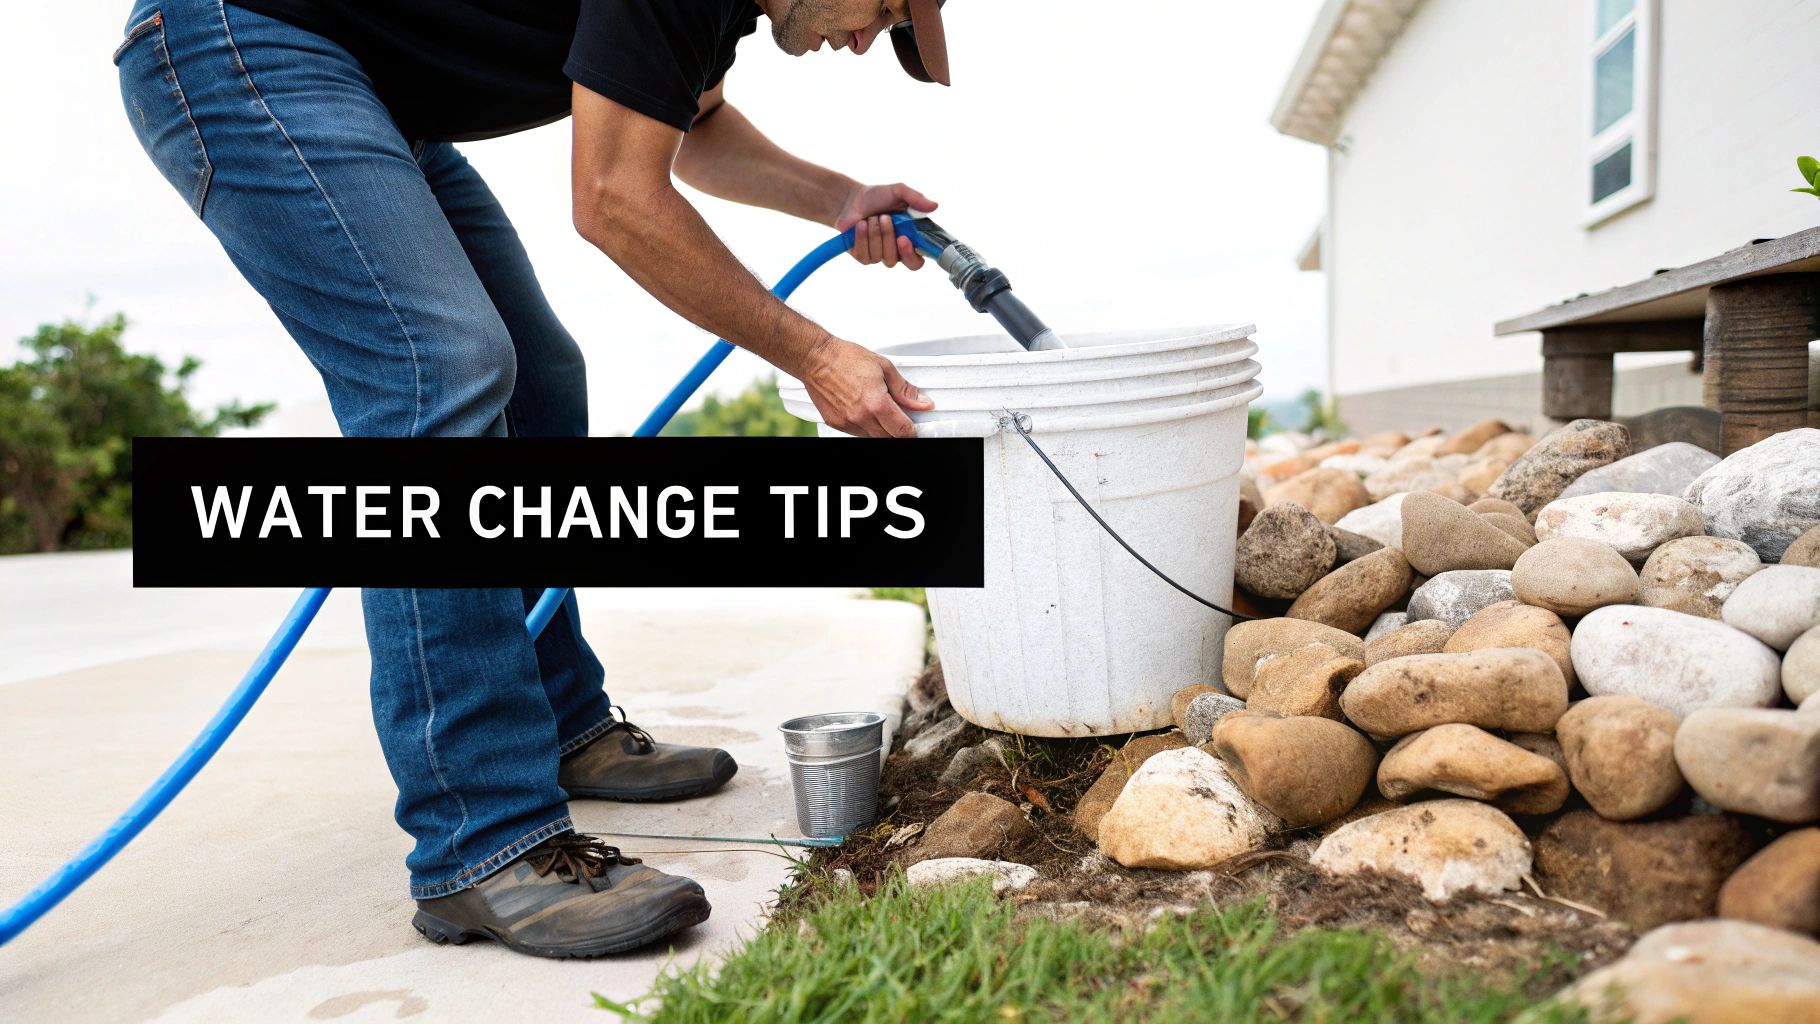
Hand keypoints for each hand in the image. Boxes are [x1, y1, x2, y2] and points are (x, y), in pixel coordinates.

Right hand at [803, 336, 934, 437]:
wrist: (816, 358)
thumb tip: (921, 403)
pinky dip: (865, 427)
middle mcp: (861, 417)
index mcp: (877, 403)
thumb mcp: (884, 368)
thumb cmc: (845, 358)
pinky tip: (865, 412)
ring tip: (878, 410)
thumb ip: (904, 390)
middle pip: (889, 438)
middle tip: (898, 417)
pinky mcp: (836, 424)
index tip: (913, 427)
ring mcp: (848, 422)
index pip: (902, 431)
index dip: (912, 431)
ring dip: (881, 429)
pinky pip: (857, 434)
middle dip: (897, 430)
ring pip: (873, 438)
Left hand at [835, 183, 937, 270]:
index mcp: (909, 240)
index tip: (903, 239)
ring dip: (874, 233)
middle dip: (888, 237)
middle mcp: (895, 251)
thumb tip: (934, 206)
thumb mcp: (898, 192)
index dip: (911, 255)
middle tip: (884, 217)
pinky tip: (860, 225)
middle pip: (895, 260)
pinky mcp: (862, 256)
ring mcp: (878, 255)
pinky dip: (861, 237)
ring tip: (871, 217)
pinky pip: (864, 255)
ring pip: (878, 256)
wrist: (851, 199)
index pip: (916, 261)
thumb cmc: (877, 197)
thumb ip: (916, 198)